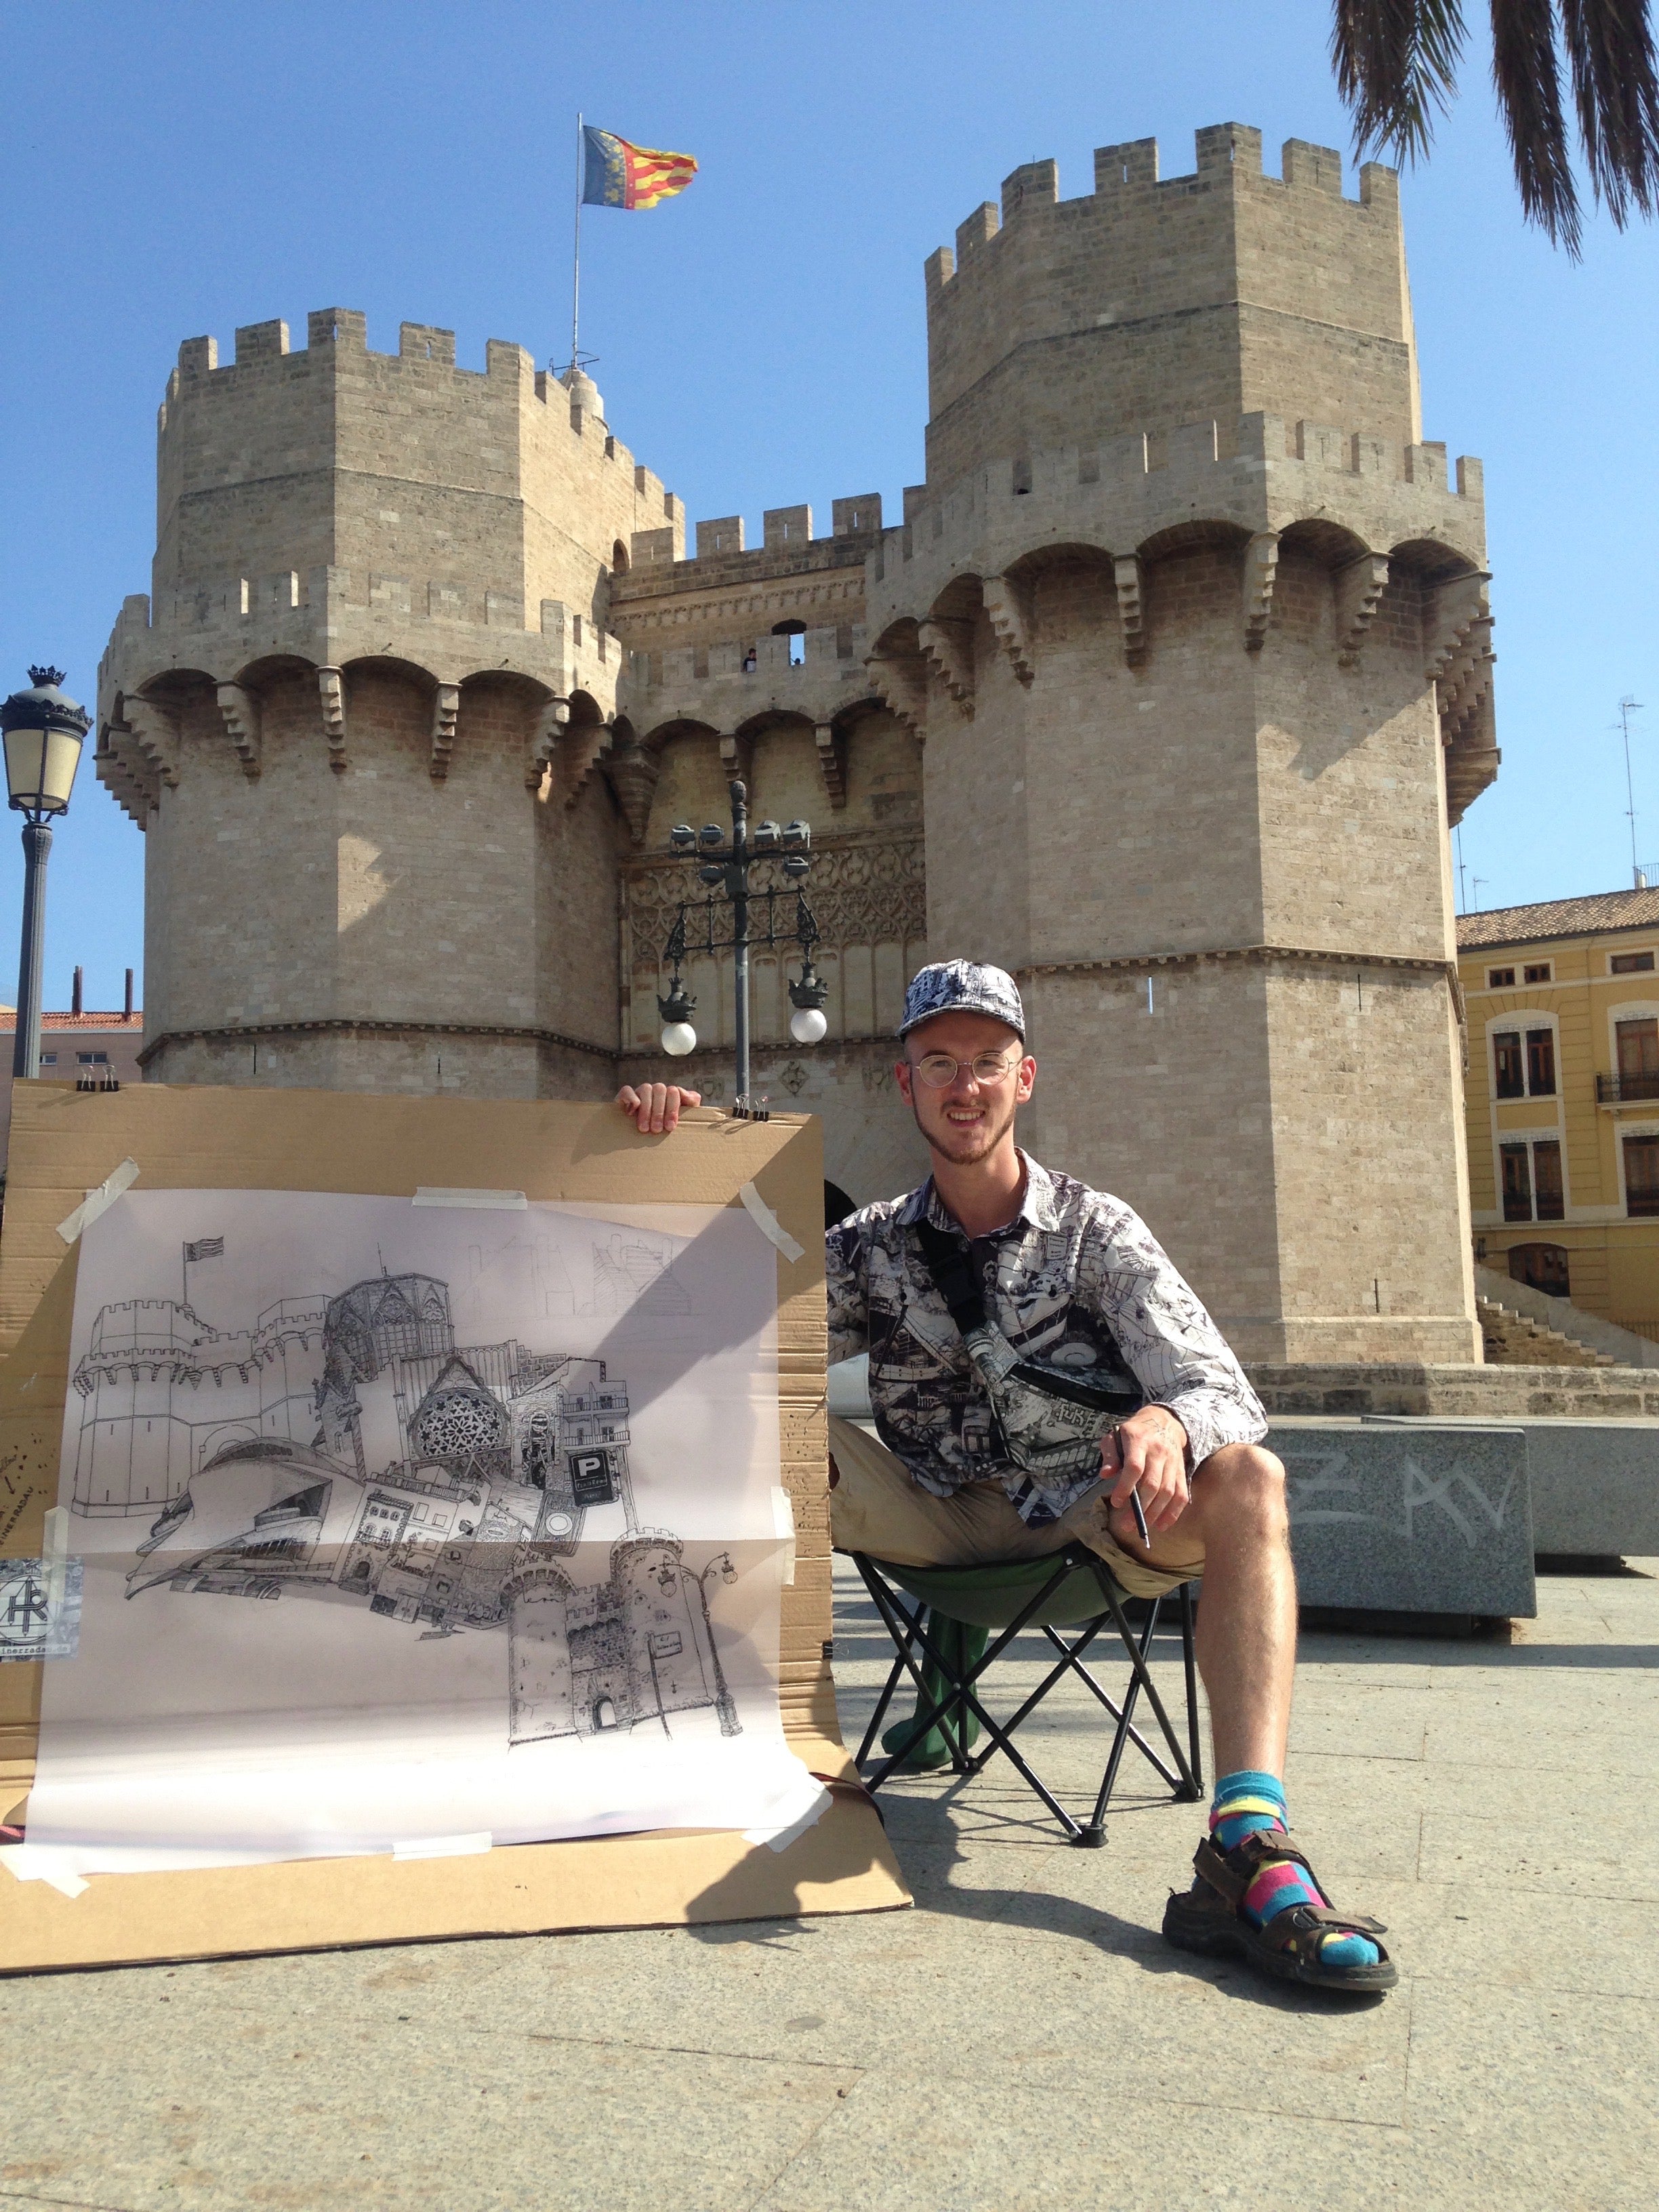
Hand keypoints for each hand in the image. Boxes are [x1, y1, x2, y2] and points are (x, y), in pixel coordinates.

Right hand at [615, 1082, 701, 1134]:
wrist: (642, 1137)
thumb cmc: (666, 1128)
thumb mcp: (683, 1118)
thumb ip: (691, 1104)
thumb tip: (692, 1098)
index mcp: (670, 1094)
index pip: (674, 1092)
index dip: (672, 1109)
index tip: (670, 1127)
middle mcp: (656, 1091)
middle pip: (660, 1089)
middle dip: (659, 1112)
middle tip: (656, 1130)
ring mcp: (640, 1092)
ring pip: (645, 1089)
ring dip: (646, 1109)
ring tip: (644, 1128)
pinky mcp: (624, 1096)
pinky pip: (627, 1090)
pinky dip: (630, 1099)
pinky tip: (631, 1113)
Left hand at [1100, 1405, 1189, 1540]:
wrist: (1164, 1421)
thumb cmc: (1134, 1432)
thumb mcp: (1115, 1436)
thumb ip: (1110, 1455)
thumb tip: (1106, 1475)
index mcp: (1139, 1440)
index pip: (1134, 1467)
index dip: (1125, 1486)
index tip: (1116, 1502)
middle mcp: (1159, 1451)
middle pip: (1152, 1484)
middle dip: (1139, 1507)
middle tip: (1126, 1524)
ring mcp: (1173, 1462)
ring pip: (1167, 1492)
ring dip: (1155, 1513)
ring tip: (1141, 1527)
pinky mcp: (1181, 1471)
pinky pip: (1181, 1494)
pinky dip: (1173, 1512)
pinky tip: (1162, 1525)